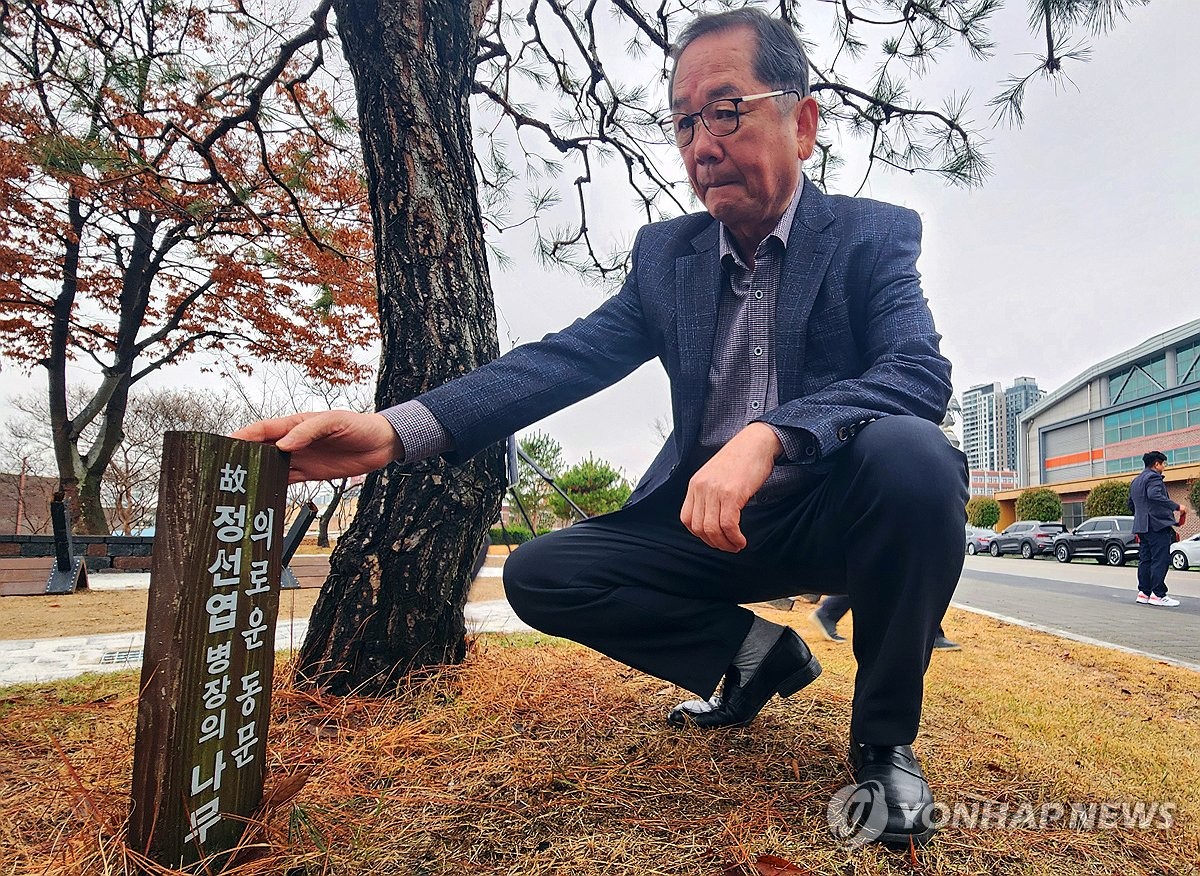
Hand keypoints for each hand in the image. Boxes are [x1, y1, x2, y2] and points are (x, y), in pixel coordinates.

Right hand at [230, 410, 403, 483]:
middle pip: (261, 450)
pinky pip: (287, 481)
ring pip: (271, 467)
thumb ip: (308, 432)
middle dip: (243, 458)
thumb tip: (283, 444)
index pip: (262, 430)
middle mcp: (293, 442)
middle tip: (224, 470)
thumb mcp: (334, 421)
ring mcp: (301, 458)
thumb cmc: (358, 425)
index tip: (225, 445)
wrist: (380, 444)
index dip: (242, 437)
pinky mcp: (310, 474)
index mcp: (294, 424)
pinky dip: (274, 488)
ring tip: (237, 486)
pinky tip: (262, 495)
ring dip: (256, 475)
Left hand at [680, 422, 781, 551]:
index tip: (714, 538)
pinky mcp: (732, 494)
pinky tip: (741, 540)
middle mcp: (701, 488)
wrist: (756, 442)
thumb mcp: (715, 476)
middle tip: (728, 547)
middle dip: (714, 543)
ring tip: (736, 545)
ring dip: (725, 544)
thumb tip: (712, 519)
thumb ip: (709, 494)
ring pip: (712, 529)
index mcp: (695, 484)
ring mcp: (715, 491)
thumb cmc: (740, 460)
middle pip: (698, 528)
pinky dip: (734, 537)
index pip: (687, 519)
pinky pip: (728, 525)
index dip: (700, 535)